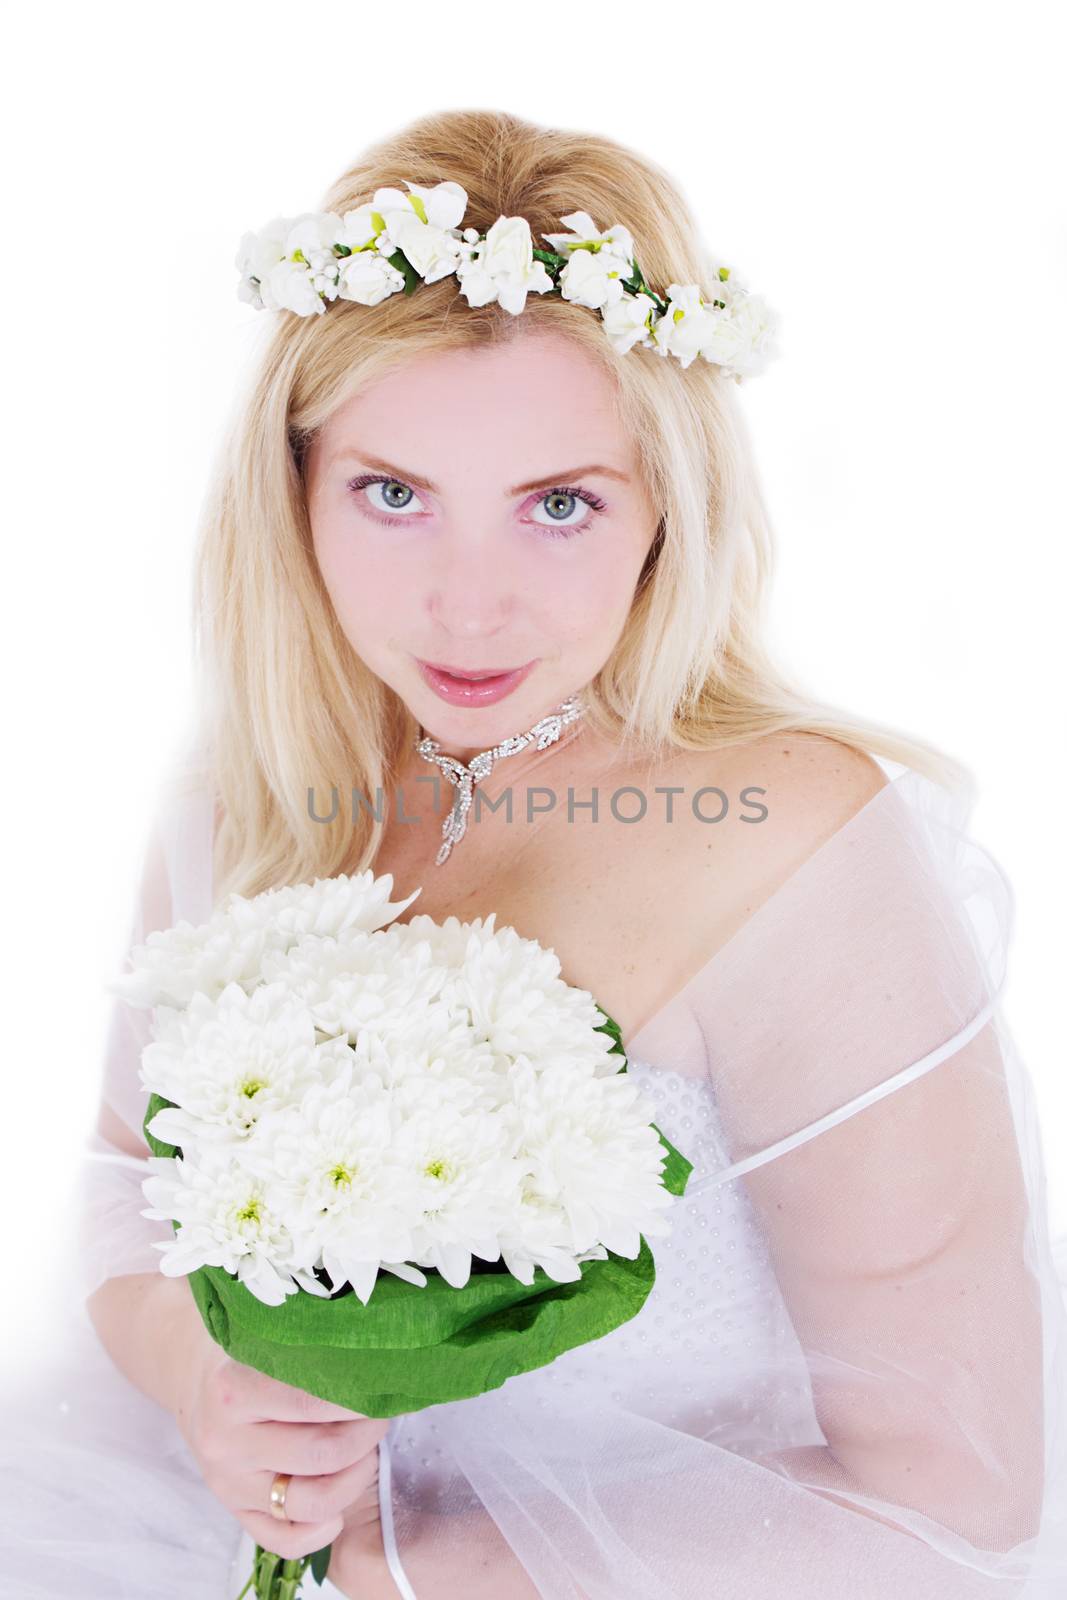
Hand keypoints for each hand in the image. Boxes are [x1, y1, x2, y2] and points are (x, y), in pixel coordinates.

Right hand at [173, 1345, 389, 1560]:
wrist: (197, 1384)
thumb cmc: (248, 1357)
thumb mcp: (268, 1340)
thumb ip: (310, 1351)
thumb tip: (377, 1361)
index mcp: (234, 1389)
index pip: (315, 1402)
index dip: (362, 1399)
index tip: (387, 1385)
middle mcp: (227, 1442)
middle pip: (323, 1454)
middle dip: (368, 1435)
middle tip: (383, 1413)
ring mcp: (229, 1483)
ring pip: (312, 1502)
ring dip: (356, 1478)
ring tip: (368, 1452)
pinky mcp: (235, 1513)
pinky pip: (285, 1540)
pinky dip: (323, 1531)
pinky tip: (340, 1506)